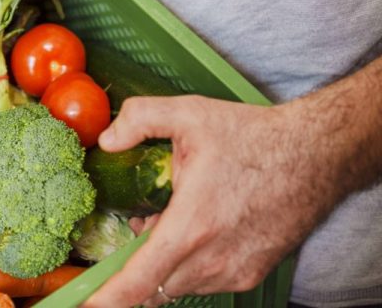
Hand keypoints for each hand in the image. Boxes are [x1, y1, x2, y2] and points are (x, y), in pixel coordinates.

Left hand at [83, 95, 328, 307]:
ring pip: (178, 285)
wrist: (316, 155)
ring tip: (165, 220)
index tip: (84, 306)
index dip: (107, 299)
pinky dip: (187, 265)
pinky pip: (203, 281)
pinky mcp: (250, 274)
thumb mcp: (189, 113)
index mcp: (191, 228)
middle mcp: (213, 260)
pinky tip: (194, 229)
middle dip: (133, 266)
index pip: (138, 282)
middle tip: (138, 222)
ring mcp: (235, 272)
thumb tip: (107, 140)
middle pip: (153, 286)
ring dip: (161, 264)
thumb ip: (140, 118)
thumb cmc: (254, 137)